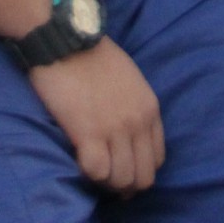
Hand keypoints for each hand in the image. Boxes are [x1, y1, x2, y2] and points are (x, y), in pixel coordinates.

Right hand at [27, 39, 164, 195]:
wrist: (66, 38)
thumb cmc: (92, 53)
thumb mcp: (130, 77)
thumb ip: (134, 105)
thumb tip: (126, 132)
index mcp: (150, 108)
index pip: (157, 159)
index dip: (139, 169)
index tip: (122, 167)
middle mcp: (138, 122)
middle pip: (143, 177)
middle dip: (125, 184)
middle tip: (106, 177)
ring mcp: (115, 129)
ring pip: (121, 180)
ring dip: (106, 182)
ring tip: (92, 170)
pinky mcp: (89, 132)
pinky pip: (98, 172)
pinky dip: (89, 173)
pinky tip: (80, 160)